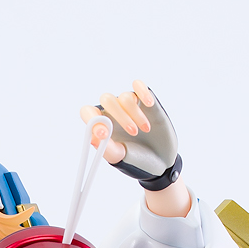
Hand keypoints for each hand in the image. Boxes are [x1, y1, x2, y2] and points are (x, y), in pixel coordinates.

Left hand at [79, 81, 191, 218]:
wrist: (160, 161)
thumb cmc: (136, 160)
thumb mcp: (120, 157)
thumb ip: (106, 148)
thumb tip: (93, 137)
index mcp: (101, 125)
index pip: (88, 112)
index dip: (93, 120)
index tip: (104, 134)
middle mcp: (113, 112)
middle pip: (107, 100)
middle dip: (120, 116)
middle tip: (133, 132)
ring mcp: (129, 105)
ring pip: (125, 97)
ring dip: (135, 113)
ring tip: (145, 130)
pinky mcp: (145, 100)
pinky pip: (139, 86)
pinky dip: (143, 92)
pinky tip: (149, 104)